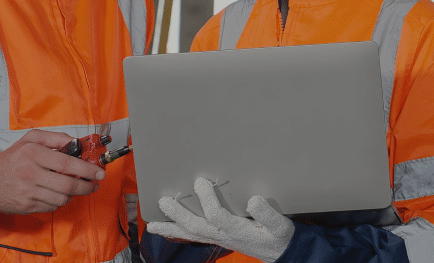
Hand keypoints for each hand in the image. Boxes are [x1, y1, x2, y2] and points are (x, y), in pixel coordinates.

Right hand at [0, 129, 104, 214]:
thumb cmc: (11, 158)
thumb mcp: (30, 139)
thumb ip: (55, 138)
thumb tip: (76, 142)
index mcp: (32, 154)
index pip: (66, 164)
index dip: (86, 169)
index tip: (99, 172)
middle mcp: (29, 174)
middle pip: (67, 185)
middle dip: (86, 186)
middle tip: (94, 184)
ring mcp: (27, 193)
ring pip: (62, 199)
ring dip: (73, 195)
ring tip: (75, 188)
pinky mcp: (26, 207)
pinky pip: (52, 207)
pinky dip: (59, 201)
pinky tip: (57, 194)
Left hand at [147, 177, 294, 262]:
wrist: (280, 252)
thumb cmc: (278, 236)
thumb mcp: (280, 226)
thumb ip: (268, 215)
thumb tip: (254, 201)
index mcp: (238, 230)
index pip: (217, 216)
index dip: (207, 200)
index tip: (200, 182)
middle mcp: (224, 236)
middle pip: (197, 226)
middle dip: (179, 214)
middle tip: (164, 201)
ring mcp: (218, 238)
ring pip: (191, 234)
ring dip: (171, 227)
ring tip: (153, 224)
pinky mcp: (216, 238)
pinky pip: (193, 237)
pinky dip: (177, 232)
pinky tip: (163, 228)